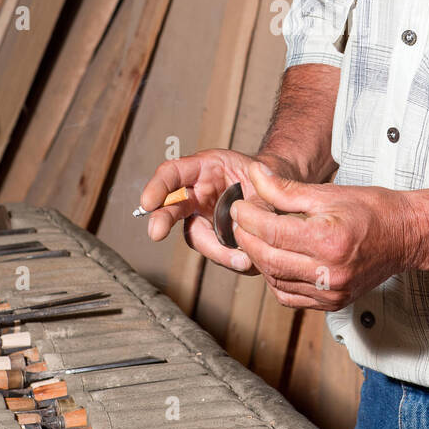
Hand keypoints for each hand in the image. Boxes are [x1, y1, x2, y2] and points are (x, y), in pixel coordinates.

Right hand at [138, 149, 288, 273]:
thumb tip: (244, 231)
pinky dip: (230, 257)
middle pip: (172, 206)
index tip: (148, 202)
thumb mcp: (268, 182)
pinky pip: (215, 251)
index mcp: (205, 168)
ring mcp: (202, 217)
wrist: (280, 193)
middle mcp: (197, 193)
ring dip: (215, 250)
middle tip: (155, 233)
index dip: (158, 186)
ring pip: (196, 236)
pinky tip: (249, 260)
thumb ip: (258, 203)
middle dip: (162, 219)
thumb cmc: (266, 179)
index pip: (174, 172)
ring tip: (243, 260)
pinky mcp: (213, 237)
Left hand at [228, 159, 415, 309]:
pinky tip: (274, 260)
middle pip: (269, 258)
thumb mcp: (327, 192)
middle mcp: (329, 272)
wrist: (407, 236)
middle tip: (239, 221)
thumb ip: (285, 188)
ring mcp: (332, 291)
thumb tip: (255, 174)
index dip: (247, 217)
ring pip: (275, 281)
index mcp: (328, 240)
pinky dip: (275, 278)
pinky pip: (290, 296)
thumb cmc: (374, 210)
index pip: (272, 231)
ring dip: (258, 259)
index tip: (237, 206)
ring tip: (254, 237)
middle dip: (247, 238)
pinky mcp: (332, 302)